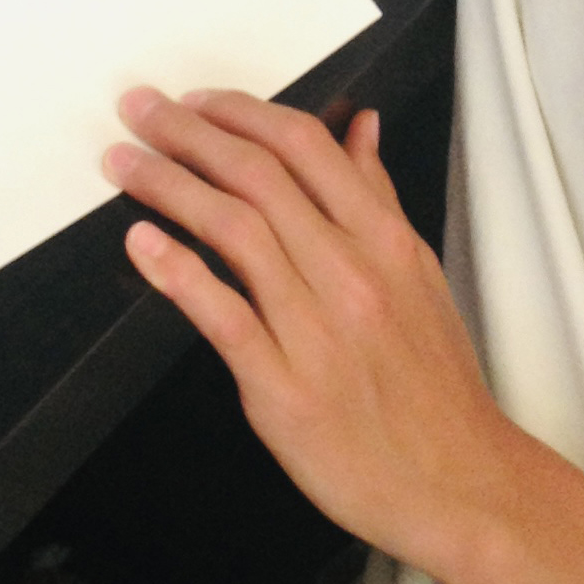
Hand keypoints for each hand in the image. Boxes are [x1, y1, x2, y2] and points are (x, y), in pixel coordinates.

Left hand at [105, 87, 529, 577]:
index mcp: (384, 240)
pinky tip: (142, 242)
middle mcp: (350, 273)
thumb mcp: (417, 274)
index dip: (239, 111)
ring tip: (123, 165)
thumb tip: (359, 128)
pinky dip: (178, 272)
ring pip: (233, 232)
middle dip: (187, 133)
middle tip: (139, 111)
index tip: (195, 100)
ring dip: (168, 186)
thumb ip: (376, 198)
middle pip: (257, 177)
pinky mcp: (284, 389)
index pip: (303, 146)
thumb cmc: (435, 384)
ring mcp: (316, 331)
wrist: (459, 483)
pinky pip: (223, 317)